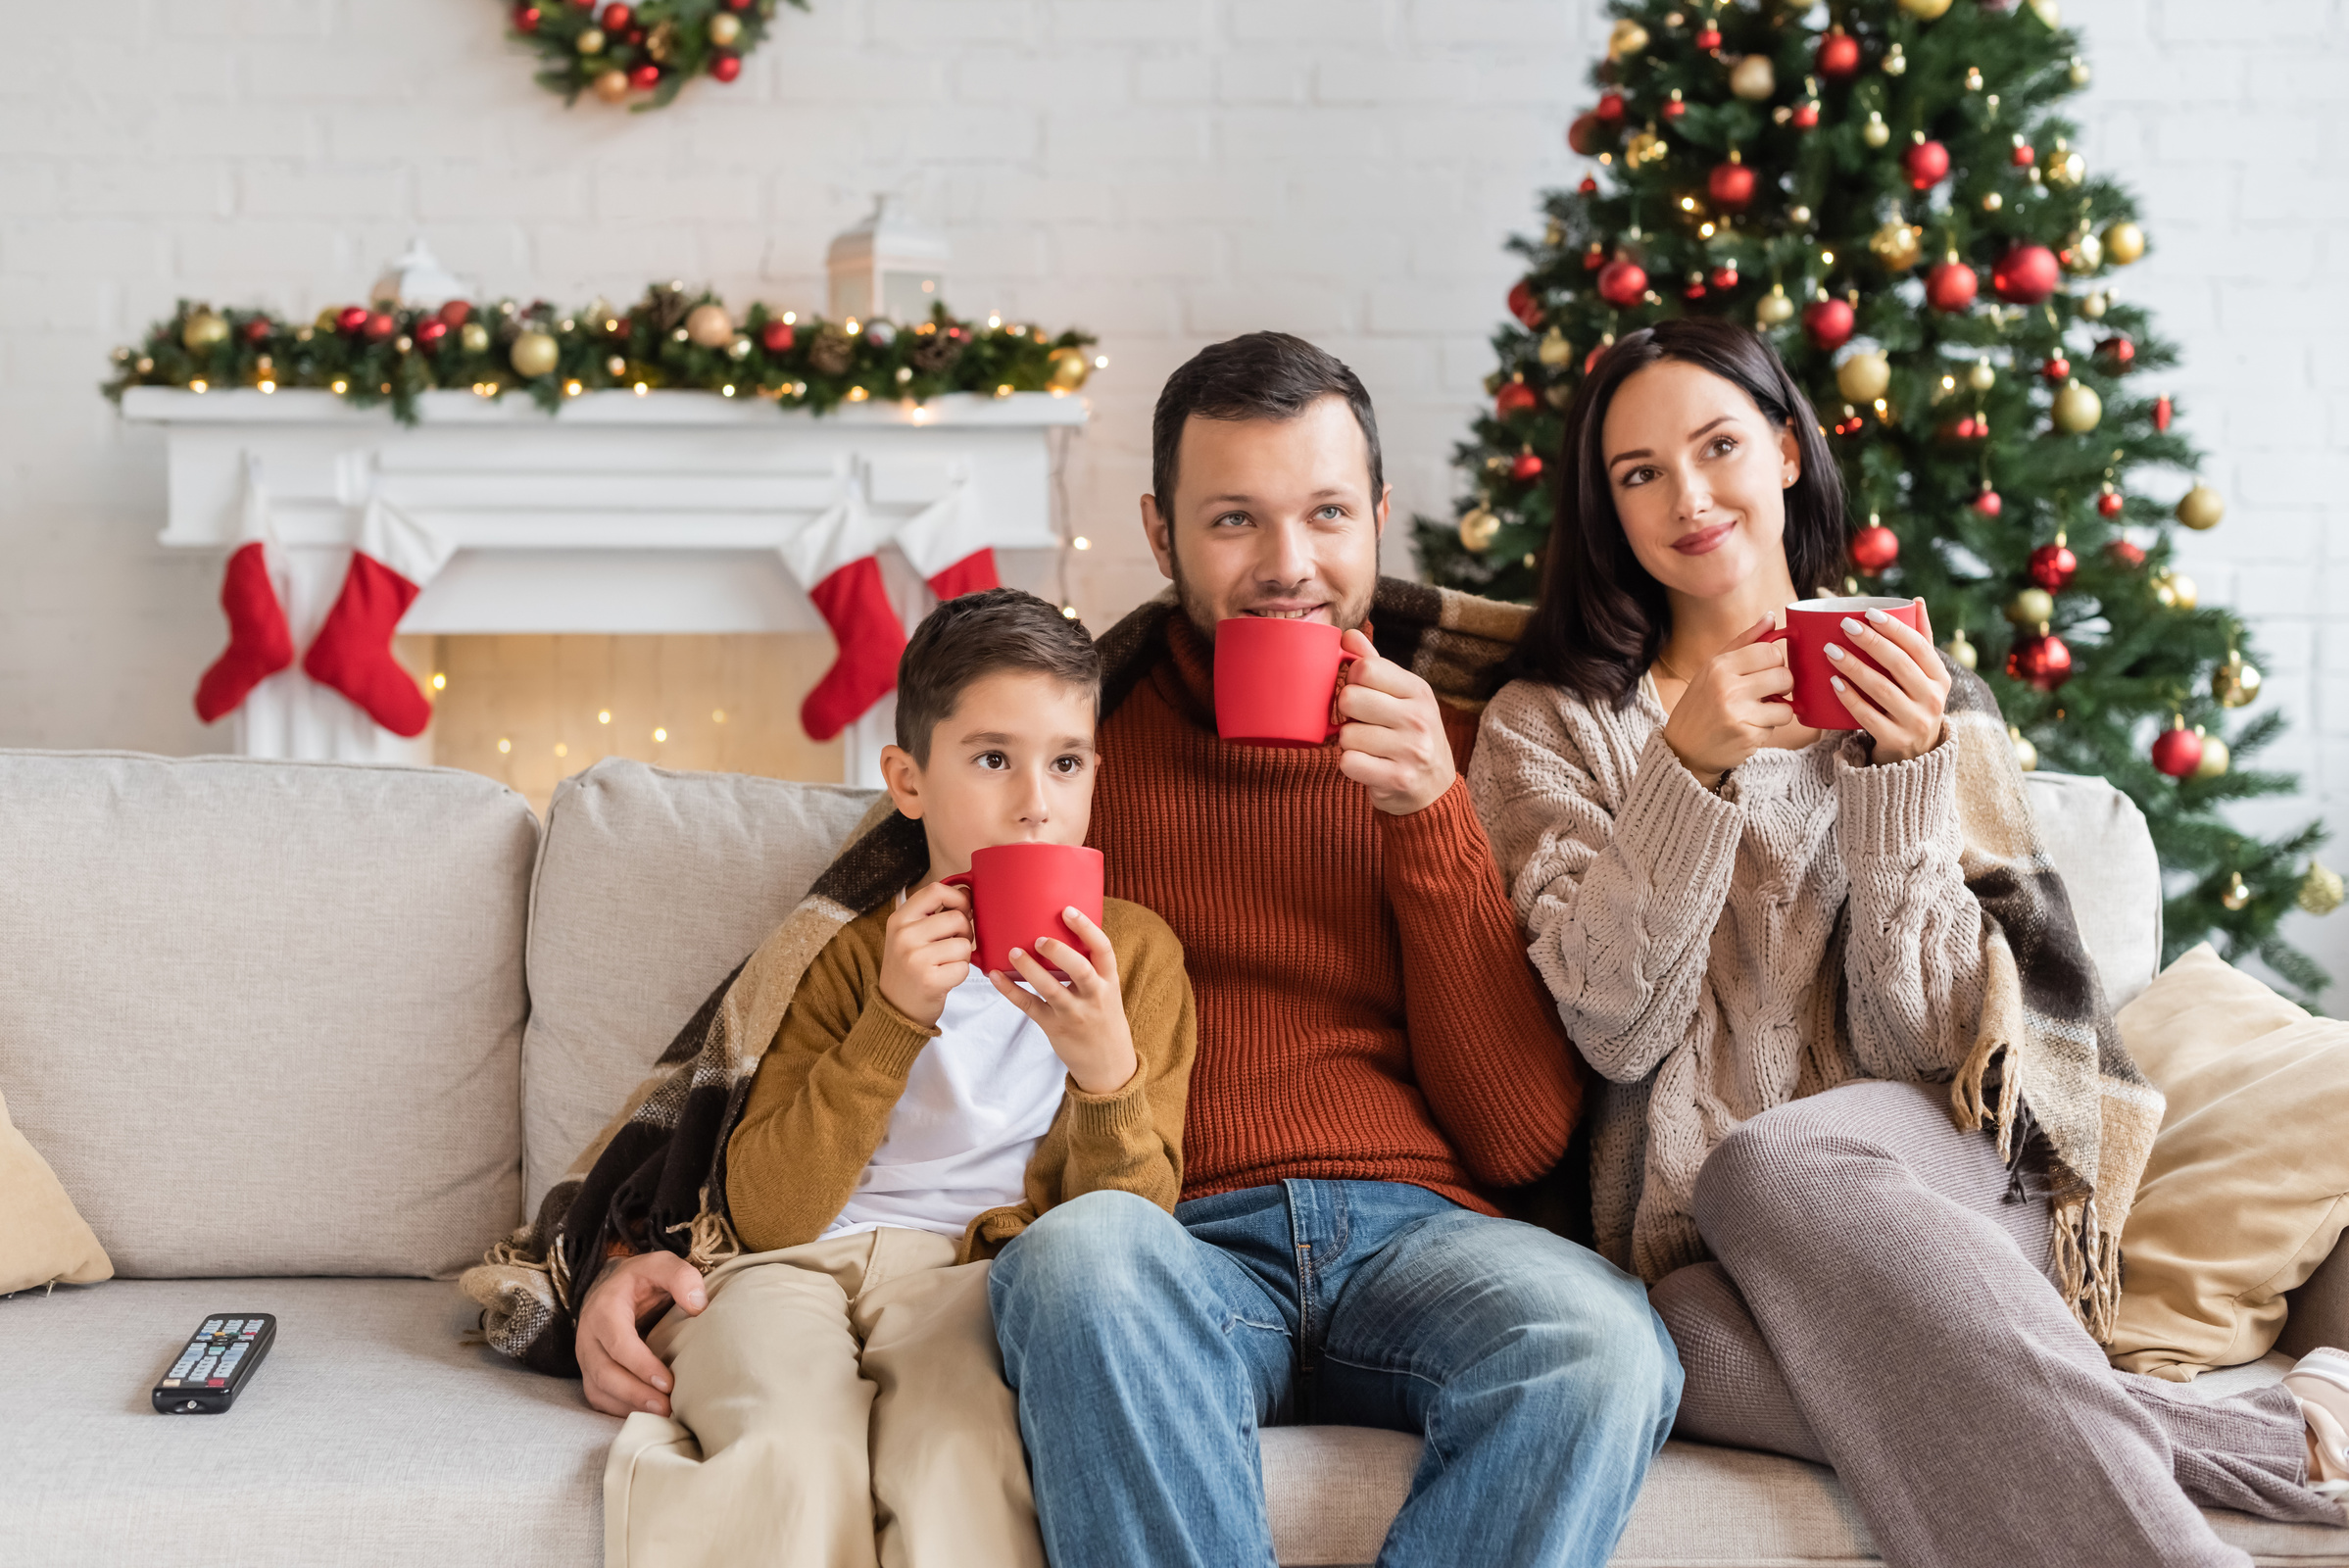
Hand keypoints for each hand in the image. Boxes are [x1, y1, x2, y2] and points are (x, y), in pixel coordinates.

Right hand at [576, 1250, 705, 1417]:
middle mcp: (588, 1337)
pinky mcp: (590, 1372)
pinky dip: (619, 1411)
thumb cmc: (641, 1279)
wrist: (611, 1286)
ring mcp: (586, 1357)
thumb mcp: (660, 1264)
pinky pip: (598, 1398)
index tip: (668, 1382)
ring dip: (628, 1407)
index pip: (618, 1343)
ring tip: (661, 1416)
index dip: (641, 1365)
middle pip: (605, 1374)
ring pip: (599, 1390)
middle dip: (635, 1394)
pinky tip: (646, 1415)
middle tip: (666, 1407)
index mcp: (605, 1310)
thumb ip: (681, 1276)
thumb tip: (698, 1305)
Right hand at [878, 880, 973, 1027]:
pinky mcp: (929, 980)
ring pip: (964, 944)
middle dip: (965, 932)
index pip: (935, 890)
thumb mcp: (908, 934)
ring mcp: (915, 958)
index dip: (958, 897)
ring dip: (963, 956)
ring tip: (945, 964)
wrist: (895, 1008)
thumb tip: (967, 892)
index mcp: (899, 919)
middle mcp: (904, 935)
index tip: (962, 909)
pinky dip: (960, 974)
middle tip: (953, 945)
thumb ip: (932, 913)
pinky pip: (964, 968)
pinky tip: (944, 979)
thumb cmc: (909, 967)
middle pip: (957, 918)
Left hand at [986, 906, 1137, 1095]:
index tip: (1068, 911)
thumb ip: (1089, 968)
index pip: (1103, 950)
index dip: (1087, 928)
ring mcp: (1074, 1014)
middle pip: (1080, 970)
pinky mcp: (1055, 1028)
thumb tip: (1058, 932)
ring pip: (1051, 989)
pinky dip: (1011, 991)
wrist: (1108, 1064)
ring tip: (1012, 952)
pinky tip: (995, 976)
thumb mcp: (1107, 991)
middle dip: (1060, 952)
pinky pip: (1030, 1006)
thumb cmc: (1103, 1018)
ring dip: (1030, 970)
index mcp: (1109, 982)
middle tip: (1040, 938)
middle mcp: (1094, 997)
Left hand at [1333, 628, 1457, 814]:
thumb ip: (1374, 665)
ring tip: (1369, 747)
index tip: (1360, 692)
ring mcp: (1410, 750)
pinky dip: (1350, 765)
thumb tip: (1348, 635)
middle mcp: (1418, 718)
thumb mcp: (1402, 697)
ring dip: (1349, 742)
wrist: (1434, 789)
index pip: (1365, 668)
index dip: (1351, 679)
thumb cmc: (1410, 735)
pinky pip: (1348, 762)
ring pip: (1346, 734)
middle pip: (1350, 698)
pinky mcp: (1397, 779)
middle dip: (1346, 712)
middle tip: (1362, 722)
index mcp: (1418, 690)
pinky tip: (1368, 765)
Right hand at [1660, 614, 1797, 785]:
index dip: (1774, 662)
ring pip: (1786, 704)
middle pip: (1783, 675)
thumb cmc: (1701, 704)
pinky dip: (1767, 727)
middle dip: (1781, 685)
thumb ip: (1744, 642)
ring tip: (1757, 712)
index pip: (1770, 651)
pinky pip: (1777, 726)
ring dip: (1777, 709)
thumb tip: (1771, 617)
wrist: (1683, 749)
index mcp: (1720, 665)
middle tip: (1766, 692)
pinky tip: (1748, 728)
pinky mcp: (1748, 737)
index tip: (1765, 671)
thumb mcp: (1713, 668)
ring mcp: (1738, 713)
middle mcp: (1728, 687)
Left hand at [1825, 599, 1949, 763]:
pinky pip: (1868, 716)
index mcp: (1940, 678)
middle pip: (1899, 665)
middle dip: (1871, 642)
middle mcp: (1932, 700)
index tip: (1869, 613)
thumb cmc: (1914, 703)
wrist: (1916, 755)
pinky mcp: (1895, 740)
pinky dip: (1850, 698)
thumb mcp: (1925, 676)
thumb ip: (1921, 641)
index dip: (1895, 628)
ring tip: (1831, 650)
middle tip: (1845, 626)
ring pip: (1882, 689)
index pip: (1919, 647)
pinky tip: (1834, 682)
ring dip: (1855, 668)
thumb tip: (1916, 601)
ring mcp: (1915, 722)